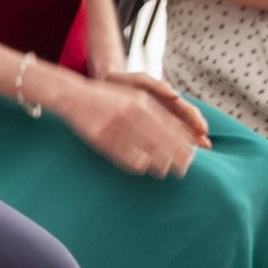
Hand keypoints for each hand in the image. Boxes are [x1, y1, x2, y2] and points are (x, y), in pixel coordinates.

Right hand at [55, 74, 202, 178]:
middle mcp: (132, 114)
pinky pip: (124, 157)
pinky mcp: (102, 139)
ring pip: (144, 151)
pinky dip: (136, 165)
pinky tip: (142, 168)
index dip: (184, 143)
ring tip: (165, 171)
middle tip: (183, 169)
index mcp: (143, 103)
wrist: (75, 96)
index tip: (192, 155)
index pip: (171, 126)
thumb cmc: (109, 99)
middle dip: (176, 157)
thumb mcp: (135, 97)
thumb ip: (157, 111)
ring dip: (158, 164)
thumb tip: (181, 131)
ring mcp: (116, 127)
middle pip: (162, 141)